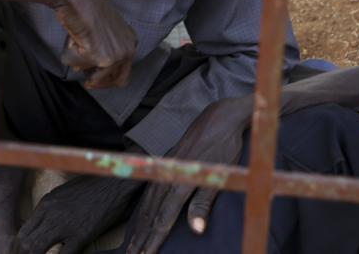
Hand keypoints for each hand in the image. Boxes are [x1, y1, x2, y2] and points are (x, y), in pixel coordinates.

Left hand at [10, 175, 142, 253]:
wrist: (114, 183)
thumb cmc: (92, 187)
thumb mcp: (64, 193)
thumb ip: (51, 209)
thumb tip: (43, 226)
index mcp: (46, 204)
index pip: (22, 232)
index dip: (18, 250)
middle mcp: (51, 214)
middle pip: (25, 243)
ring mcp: (65, 224)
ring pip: (36, 249)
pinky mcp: (81, 234)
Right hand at [51, 0, 136, 88]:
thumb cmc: (86, 7)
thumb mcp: (104, 31)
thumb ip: (105, 49)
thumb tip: (94, 76)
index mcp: (131, 42)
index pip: (124, 75)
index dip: (106, 81)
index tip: (92, 81)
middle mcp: (128, 50)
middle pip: (114, 82)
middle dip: (96, 81)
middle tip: (85, 79)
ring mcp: (116, 55)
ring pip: (92, 77)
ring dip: (78, 62)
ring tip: (76, 41)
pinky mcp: (100, 57)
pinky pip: (76, 66)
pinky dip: (68, 54)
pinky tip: (71, 36)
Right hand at [126, 97, 250, 253]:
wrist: (220, 118)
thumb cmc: (224, 148)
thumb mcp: (218, 177)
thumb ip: (203, 204)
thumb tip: (196, 230)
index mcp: (180, 184)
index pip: (163, 220)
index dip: (153, 241)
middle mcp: (167, 176)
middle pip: (150, 214)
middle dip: (141, 237)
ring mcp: (164, 168)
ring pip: (147, 202)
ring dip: (140, 224)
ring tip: (134, 242)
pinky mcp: (166, 162)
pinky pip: (149, 189)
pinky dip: (142, 206)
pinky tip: (141, 213)